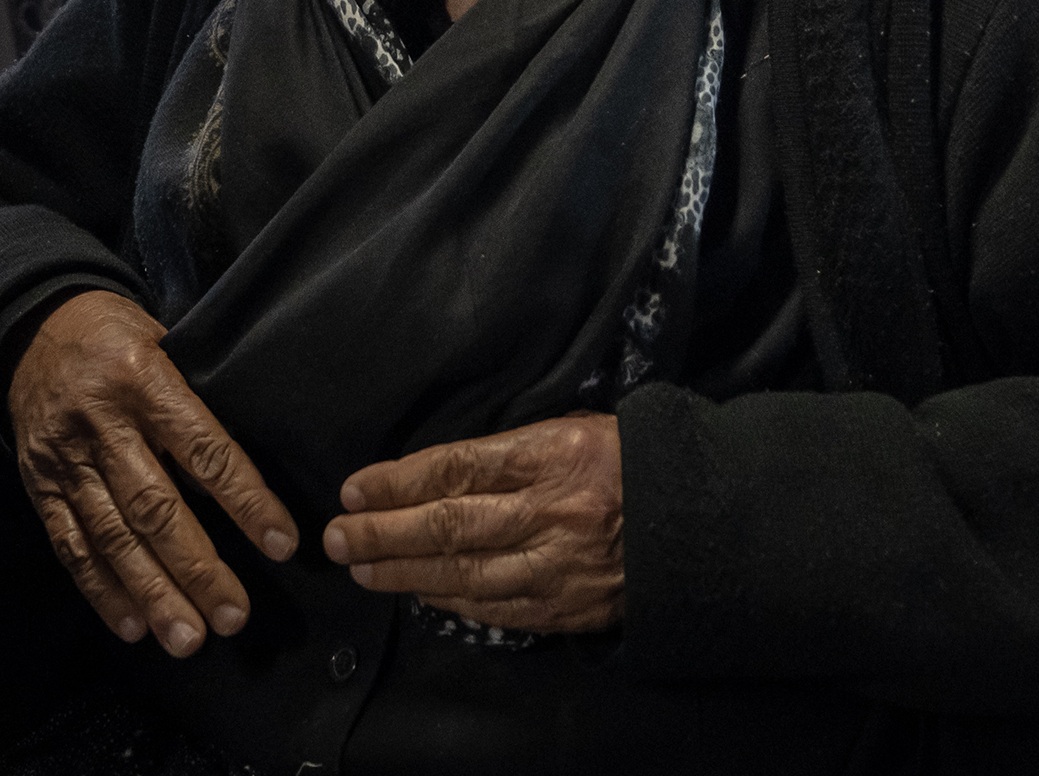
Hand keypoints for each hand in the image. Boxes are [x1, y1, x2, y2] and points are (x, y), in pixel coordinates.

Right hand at [7, 291, 297, 656]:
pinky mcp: (38, 484)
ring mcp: (64, 457)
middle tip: (233, 615)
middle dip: (197, 567)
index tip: (280, 544)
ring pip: (112, 536)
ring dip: (153, 592)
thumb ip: (197, 404)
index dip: (245, 500)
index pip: (203, 449)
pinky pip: (70, 544)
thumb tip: (244, 479)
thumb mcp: (166, 345)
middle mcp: (100, 421)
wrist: (28, 329)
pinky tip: (133, 625)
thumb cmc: (117, 339)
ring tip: (188, 637)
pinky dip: (101, 589)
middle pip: (154, 506)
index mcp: (143, 378)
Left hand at [325, 413, 625, 634]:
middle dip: (385, 533)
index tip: (355, 489)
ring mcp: (561, 565)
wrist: (700, 520)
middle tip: (338, 537)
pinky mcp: (570, 607)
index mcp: (552, 454)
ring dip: (405, 573)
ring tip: (361, 568)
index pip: (457, 467)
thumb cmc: (626, 462)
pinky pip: (497, 608)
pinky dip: (451, 601)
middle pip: (451, 524)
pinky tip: (418, 593)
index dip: (399, 481)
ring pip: (466, 573)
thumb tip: (433, 472)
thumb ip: (509, 450)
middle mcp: (553, 512)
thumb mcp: (573, 429)